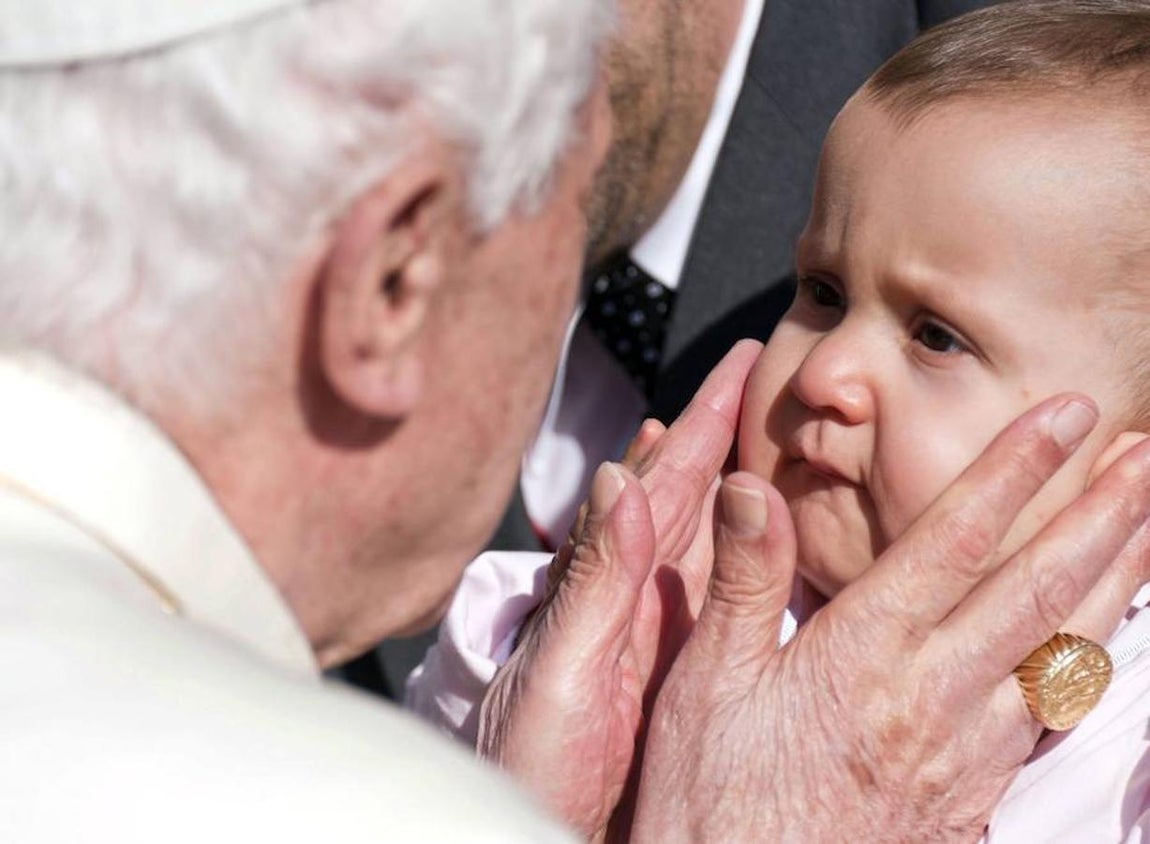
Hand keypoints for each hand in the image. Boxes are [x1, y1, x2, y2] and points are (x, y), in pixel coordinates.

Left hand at [477, 339, 761, 839]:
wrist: (532, 828)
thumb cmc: (528, 763)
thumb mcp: (556, 671)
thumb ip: (590, 582)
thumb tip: (617, 480)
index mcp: (601, 585)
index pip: (661, 483)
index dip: (704, 421)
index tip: (737, 363)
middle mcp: (627, 595)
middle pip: (686, 493)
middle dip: (722, 429)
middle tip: (756, 373)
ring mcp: (650, 630)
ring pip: (700, 533)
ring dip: (727, 477)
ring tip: (750, 428)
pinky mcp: (669, 670)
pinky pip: (709, 591)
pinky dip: (727, 549)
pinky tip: (738, 529)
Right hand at [631, 395, 1149, 841]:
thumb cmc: (713, 798)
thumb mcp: (706, 681)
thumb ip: (743, 578)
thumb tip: (752, 486)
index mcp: (861, 656)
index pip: (952, 543)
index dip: (1013, 471)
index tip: (1065, 418)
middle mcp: (929, 697)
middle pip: (1035, 592)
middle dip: (1099, 516)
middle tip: (1145, 455)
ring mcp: (964, 753)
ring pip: (1062, 653)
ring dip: (1113, 580)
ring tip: (1148, 524)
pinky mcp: (974, 797)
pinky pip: (1050, 718)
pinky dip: (1088, 662)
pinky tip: (1099, 643)